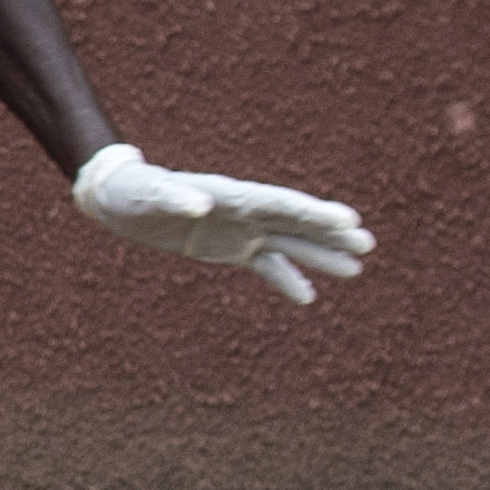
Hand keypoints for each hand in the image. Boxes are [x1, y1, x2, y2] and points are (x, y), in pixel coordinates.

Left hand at [69, 143, 376, 306]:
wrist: (122, 200)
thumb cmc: (135, 192)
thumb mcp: (149, 194)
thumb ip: (174, 197)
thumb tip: (199, 205)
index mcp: (231, 195)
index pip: (280, 204)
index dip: (313, 213)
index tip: (347, 220)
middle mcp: (244, 211)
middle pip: (295, 222)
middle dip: (329, 234)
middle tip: (367, 244)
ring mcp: (240, 230)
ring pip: (288, 244)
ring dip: (319, 255)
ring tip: (356, 268)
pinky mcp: (230, 249)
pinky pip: (265, 265)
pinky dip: (286, 280)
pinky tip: (309, 297)